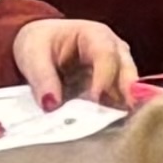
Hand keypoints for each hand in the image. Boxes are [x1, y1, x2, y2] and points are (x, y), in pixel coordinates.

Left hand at [8, 21, 142, 113]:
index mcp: (95, 35)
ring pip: (129, 89)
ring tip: (121, 126)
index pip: (106, 55)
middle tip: (126, 116)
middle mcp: (114, 50)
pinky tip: (115, 128)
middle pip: (127, 71)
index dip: (103, 77)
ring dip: (124, 107)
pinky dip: (117, 114)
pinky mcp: (113, 88)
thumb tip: (51, 105)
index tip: (96, 100)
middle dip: (128, 94)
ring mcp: (117, 70)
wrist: (40, 44)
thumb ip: (42, 78)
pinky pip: (121, 101)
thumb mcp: (33, 55)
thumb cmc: (39, 43)